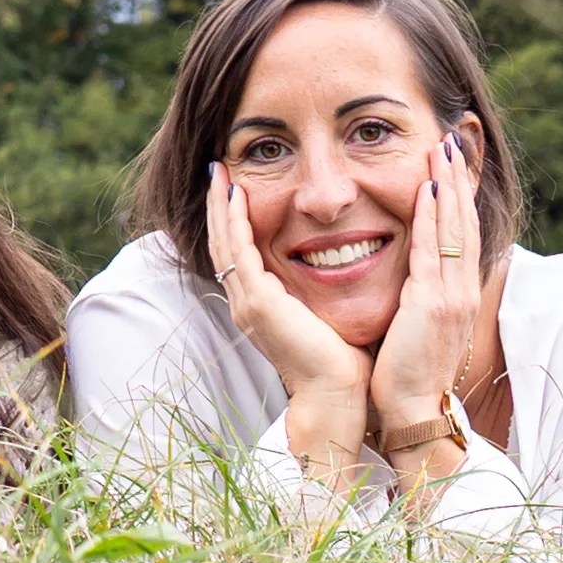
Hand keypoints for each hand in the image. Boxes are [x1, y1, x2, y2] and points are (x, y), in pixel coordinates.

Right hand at [208, 160, 370, 463]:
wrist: (338, 393)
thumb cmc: (342, 358)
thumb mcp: (325, 311)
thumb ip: (322, 286)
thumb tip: (344, 259)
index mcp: (260, 305)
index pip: (238, 252)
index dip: (232, 218)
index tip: (234, 186)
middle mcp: (245, 302)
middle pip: (221, 242)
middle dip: (217, 205)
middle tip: (217, 169)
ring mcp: (247, 302)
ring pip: (223, 242)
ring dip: (219, 205)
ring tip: (219, 173)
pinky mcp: (257, 302)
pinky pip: (237, 252)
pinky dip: (232, 221)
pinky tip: (234, 195)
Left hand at [368, 136, 485, 438]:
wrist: (412, 412)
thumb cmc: (406, 373)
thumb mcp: (417, 326)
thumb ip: (417, 296)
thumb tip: (408, 278)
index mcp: (457, 296)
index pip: (460, 235)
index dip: (457, 198)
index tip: (451, 164)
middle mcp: (461, 291)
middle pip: (464, 222)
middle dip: (458, 180)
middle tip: (451, 140)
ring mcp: (451, 296)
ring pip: (454, 229)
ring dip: (449, 186)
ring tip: (443, 150)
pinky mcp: (434, 305)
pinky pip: (432, 250)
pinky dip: (431, 217)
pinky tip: (427, 189)